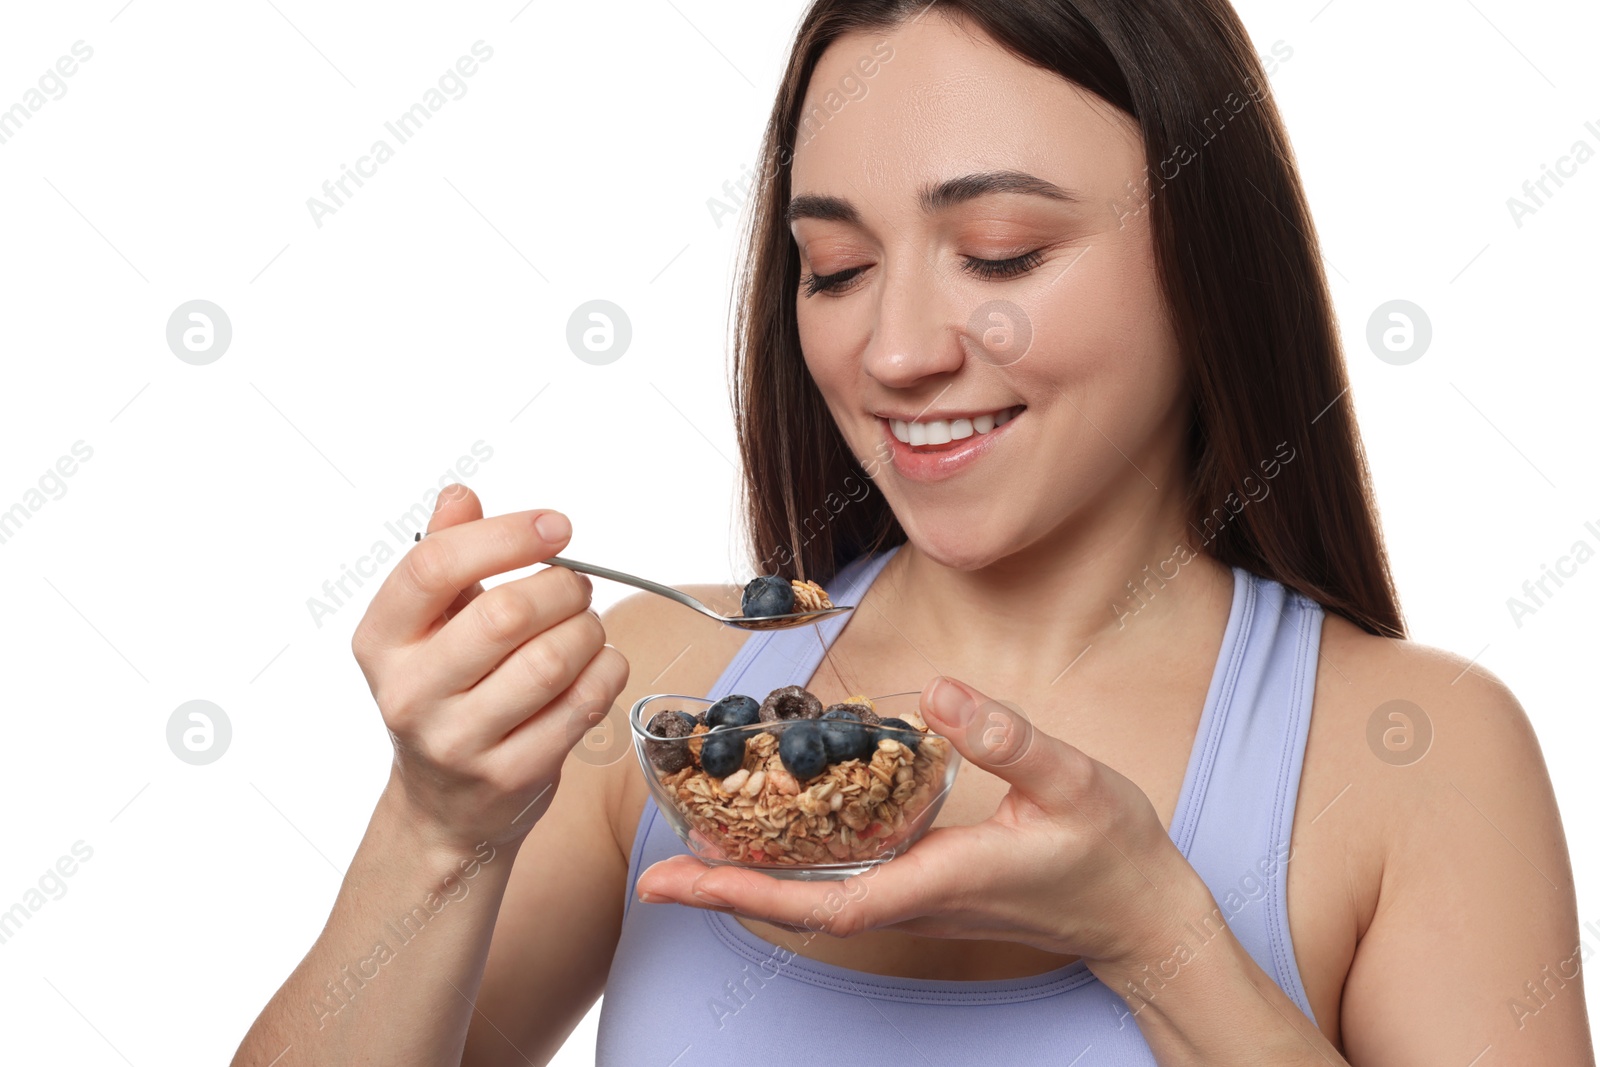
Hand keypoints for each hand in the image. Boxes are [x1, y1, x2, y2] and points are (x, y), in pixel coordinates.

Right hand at [350, 484, 628, 852]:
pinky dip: (606, 670)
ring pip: (552, 659)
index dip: (505, 535)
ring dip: (588, 629)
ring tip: (584, 626)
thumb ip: (446, 553)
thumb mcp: (429, 624)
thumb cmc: (446, 692)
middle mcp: (409, 693)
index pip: (434, 567)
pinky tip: (596, 665)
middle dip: (562, 587)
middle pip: (504, 614)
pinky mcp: (511, 773)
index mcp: (381, 641)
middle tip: (577, 586)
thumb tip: (460, 494)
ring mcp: (458, 740)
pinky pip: (583, 703)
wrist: (443, 805)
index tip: (557, 525)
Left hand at [635, 676, 1205, 966]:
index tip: (685, 878)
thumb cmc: (1112, 854)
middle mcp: (917, 899)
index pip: (828, 898)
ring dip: (752, 882)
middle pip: (803, 908)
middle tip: (656, 875)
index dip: (750, 889)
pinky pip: (842, 888)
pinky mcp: (926, 890)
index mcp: (941, 878)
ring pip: (817, 901)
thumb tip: (944, 693)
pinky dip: (793, 872)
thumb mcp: (1074, 782)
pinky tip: (769, 847)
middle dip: (727, 892)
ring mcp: (919, 900)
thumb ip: (1011, 740)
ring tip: (691, 856)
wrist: (1140, 913)